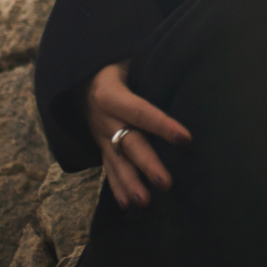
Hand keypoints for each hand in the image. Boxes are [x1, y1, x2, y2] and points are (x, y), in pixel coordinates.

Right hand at [85, 61, 191, 209]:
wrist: (79, 78)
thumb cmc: (116, 65)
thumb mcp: (129, 60)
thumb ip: (152, 66)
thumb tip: (187, 66)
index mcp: (111, 93)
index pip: (141, 112)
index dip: (163, 125)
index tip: (186, 138)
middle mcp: (104, 118)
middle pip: (129, 143)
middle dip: (147, 165)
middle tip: (166, 184)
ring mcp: (100, 136)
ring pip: (116, 162)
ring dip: (131, 184)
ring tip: (145, 203)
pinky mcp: (100, 147)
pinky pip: (108, 169)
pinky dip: (117, 187)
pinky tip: (127, 205)